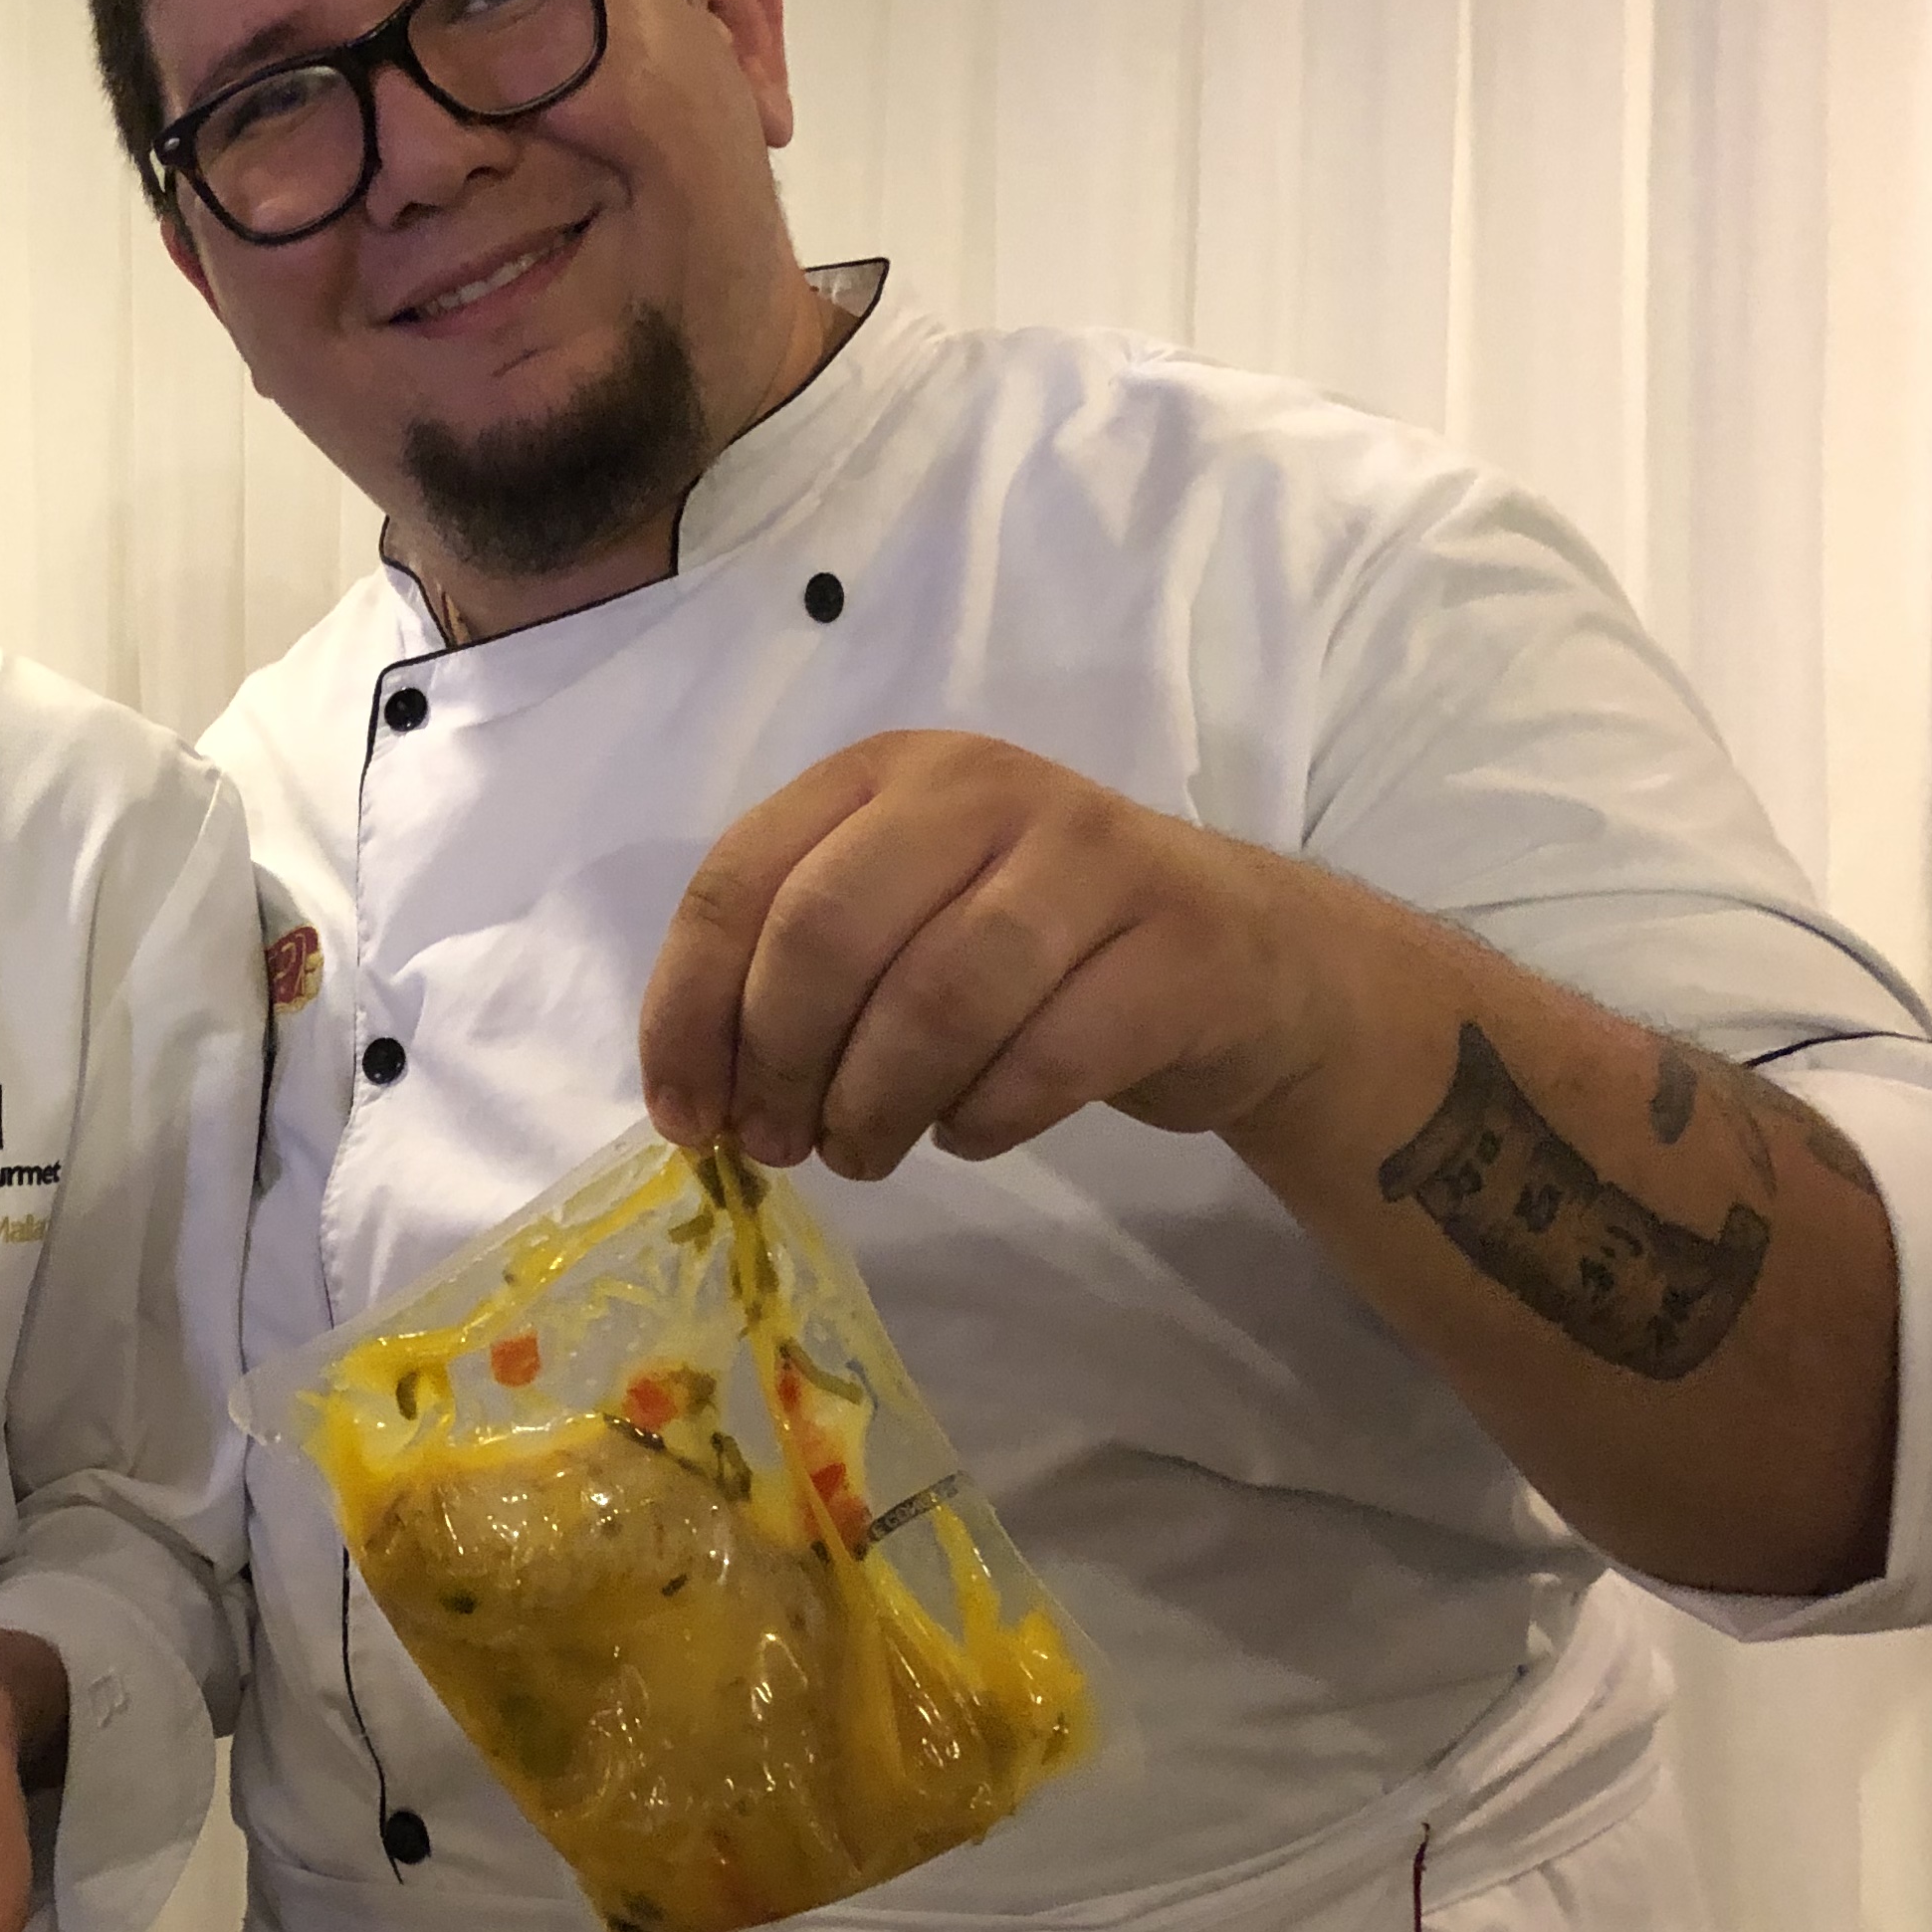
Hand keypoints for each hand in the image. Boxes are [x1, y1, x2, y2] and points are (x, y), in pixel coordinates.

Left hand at [639, 732, 1358, 1175]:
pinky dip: (984, 1120)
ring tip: (866, 1155)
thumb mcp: (902, 922)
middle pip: (825, 936)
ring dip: (877, 1109)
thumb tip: (696, 1100)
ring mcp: (1089, 859)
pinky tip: (971, 1134)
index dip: (690, 1012)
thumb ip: (794, 977)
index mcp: (886, 775)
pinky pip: (1044, 1059)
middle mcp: (981, 790)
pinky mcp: (1175, 948)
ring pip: (934, 1003)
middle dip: (781, 1065)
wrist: (1244, 964)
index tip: (688, 1119)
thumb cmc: (1031, 953)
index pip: (740, 881)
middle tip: (782, 1146)